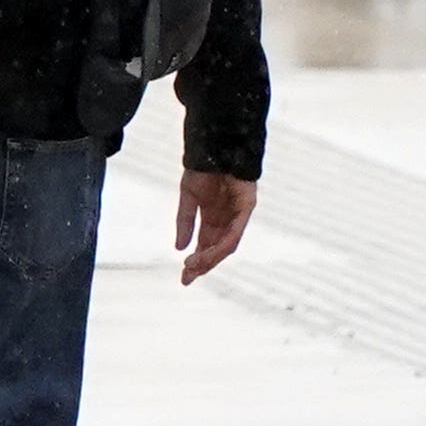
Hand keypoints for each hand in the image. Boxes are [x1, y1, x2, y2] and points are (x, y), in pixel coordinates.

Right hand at [173, 170, 256, 284]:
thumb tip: (178, 247)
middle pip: (216, 250)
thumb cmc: (202, 170)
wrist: (215, 148)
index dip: (195, 262)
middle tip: (187, 277)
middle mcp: (226, 221)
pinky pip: (236, 229)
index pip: (205, 246)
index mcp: (212, 219)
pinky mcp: (247, 206)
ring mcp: (237, 215)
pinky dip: (224, 242)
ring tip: (194, 264)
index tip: (184, 278)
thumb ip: (185, 222)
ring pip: (226, 245)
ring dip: (211, 257)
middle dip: (202, 265)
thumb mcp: (188, 198)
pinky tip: (211, 250)